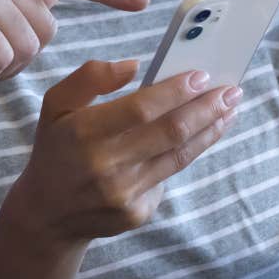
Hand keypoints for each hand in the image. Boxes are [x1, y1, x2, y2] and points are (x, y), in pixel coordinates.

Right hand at [2, 60, 239, 243]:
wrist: (47, 212)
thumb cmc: (56, 147)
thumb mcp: (55, 104)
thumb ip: (89, 77)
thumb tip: (134, 66)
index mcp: (82, 132)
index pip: (139, 108)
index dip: (174, 92)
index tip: (201, 75)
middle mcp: (104, 165)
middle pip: (169, 133)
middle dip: (206, 109)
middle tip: (231, 91)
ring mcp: (123, 193)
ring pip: (178, 156)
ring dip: (208, 131)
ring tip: (228, 112)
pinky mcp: (136, 213)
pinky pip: (167, 177)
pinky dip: (185, 154)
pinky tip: (197, 137)